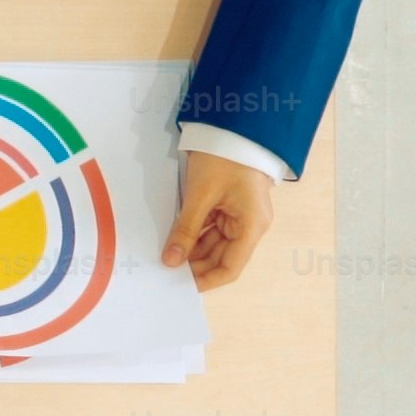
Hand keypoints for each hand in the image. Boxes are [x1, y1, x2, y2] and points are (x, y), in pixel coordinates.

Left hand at [162, 150, 275, 290]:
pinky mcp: (229, 207)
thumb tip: (171, 261)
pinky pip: (210, 229)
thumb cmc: (225, 158)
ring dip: (190, 251)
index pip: (231, 267)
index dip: (206, 280)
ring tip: (164, 256)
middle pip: (220, 257)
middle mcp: (249, 225)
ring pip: (212, 245)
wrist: (235, 127)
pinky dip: (192, 236)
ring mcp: (239, 216)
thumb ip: (186, 231)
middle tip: (163, 272)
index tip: (181, 287)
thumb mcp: (201, 196)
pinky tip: (173, 240)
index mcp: (251, 225)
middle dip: (193, 266)